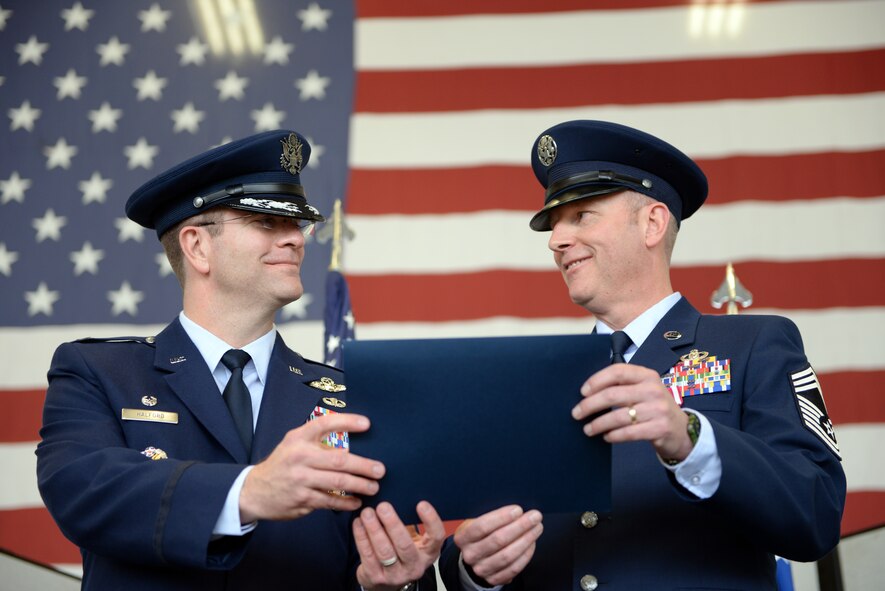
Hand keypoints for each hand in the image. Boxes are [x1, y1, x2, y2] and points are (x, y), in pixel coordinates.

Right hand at [238, 413, 383, 521]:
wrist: (254, 491)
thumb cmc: (283, 463)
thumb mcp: (294, 444)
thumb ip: (317, 440)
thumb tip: (351, 443)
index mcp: (298, 438)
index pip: (325, 424)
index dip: (347, 422)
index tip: (367, 424)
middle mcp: (300, 456)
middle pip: (339, 460)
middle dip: (363, 465)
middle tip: (380, 470)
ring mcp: (301, 480)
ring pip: (338, 482)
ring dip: (360, 485)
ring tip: (373, 487)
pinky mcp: (302, 499)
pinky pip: (330, 501)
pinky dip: (346, 502)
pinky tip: (357, 501)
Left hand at [354, 501, 444, 590]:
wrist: (387, 582)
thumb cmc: (401, 551)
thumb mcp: (412, 539)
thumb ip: (408, 521)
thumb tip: (398, 493)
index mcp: (428, 553)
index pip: (436, 537)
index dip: (431, 520)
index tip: (421, 504)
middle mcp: (414, 566)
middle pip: (405, 545)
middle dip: (392, 524)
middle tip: (383, 506)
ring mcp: (395, 575)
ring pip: (384, 551)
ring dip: (374, 529)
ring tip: (367, 513)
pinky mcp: (376, 578)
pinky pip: (367, 555)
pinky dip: (362, 537)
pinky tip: (358, 523)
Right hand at [453, 505, 542, 585]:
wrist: (474, 557)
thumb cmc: (480, 534)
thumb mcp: (477, 522)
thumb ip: (493, 517)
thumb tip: (518, 511)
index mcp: (463, 537)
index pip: (482, 526)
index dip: (502, 517)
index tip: (518, 509)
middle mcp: (470, 555)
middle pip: (498, 540)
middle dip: (520, 526)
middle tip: (535, 516)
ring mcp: (481, 569)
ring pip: (507, 556)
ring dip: (526, 540)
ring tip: (536, 528)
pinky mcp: (493, 579)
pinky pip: (513, 568)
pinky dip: (526, 555)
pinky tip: (532, 543)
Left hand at [572, 363, 692, 460]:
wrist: (682, 430)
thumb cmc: (654, 407)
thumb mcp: (644, 390)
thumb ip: (623, 386)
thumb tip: (588, 392)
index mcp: (647, 375)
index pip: (617, 371)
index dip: (596, 380)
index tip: (582, 392)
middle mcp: (653, 390)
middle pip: (613, 395)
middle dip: (590, 405)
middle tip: (576, 413)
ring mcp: (658, 409)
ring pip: (618, 416)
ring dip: (598, 424)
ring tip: (587, 429)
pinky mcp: (660, 428)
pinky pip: (629, 433)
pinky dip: (613, 436)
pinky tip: (606, 437)